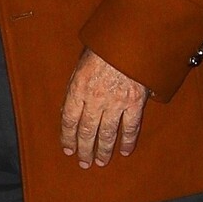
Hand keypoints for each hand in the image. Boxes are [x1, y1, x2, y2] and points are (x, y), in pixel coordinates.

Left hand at [59, 48, 149, 168]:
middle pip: (87, 130)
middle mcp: (95, 98)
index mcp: (79, 88)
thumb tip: (68, 111)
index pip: (69, 119)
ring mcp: (116, 102)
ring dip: (104, 150)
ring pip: (108, 133)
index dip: (67, 137)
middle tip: (84, 163)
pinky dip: (128, 141)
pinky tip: (125, 151)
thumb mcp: (81, 64)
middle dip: (85, 149)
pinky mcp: (135, 102)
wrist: (132, 38)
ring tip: (102, 162)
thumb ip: (75, 88)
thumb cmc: (104, 48)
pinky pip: (131, 127)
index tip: (68, 150)